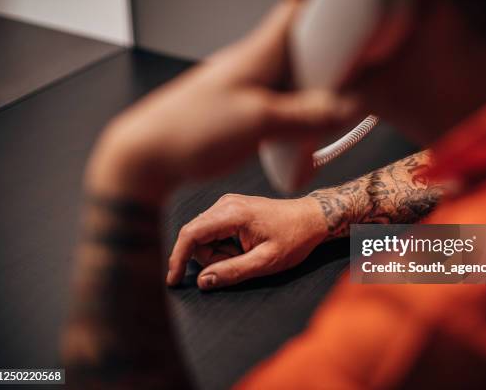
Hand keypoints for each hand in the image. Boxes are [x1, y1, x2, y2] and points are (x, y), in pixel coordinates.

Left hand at [84, 0, 356, 204]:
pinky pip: (278, 100)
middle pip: (301, 46)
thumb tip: (350, 107)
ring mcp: (246, 84)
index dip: (325, 8)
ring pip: (291, 76)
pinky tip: (302, 130)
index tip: (353, 19)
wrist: (148, 155)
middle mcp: (253, 62)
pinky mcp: (240, 106)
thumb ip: (308, 115)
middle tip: (353, 79)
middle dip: (330, 58)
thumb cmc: (191, 130)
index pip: (296, 11)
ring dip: (313, 89)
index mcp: (258, 52)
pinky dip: (295, 110)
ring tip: (333, 108)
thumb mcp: (259, 122)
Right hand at [167, 194, 326, 288]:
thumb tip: (203, 281)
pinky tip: (243, 249)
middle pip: (195, 236)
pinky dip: (222, 246)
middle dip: (209, 258)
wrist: (312, 218)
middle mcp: (225, 204)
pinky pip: (213, 231)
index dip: (177, 258)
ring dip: (217, 253)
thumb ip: (233, 272)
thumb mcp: (266, 262)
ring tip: (245, 256)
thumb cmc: (294, 238)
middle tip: (238, 264)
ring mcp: (227, 204)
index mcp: (232, 213)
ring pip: (203, 235)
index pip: (191, 234)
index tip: (173, 280)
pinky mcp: (231, 209)